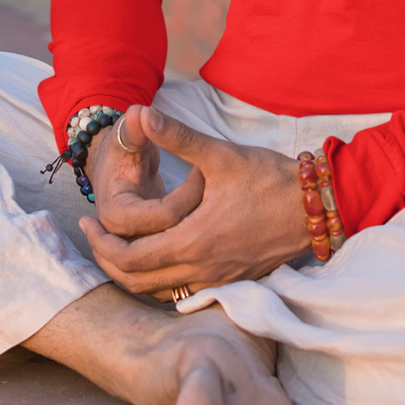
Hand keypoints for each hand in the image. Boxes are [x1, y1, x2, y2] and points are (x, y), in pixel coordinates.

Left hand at [81, 106, 310, 298]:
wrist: (318, 207)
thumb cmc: (271, 179)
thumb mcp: (220, 154)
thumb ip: (178, 136)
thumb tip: (142, 112)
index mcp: (194, 241)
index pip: (130, 258)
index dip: (101, 244)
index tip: (86, 224)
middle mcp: (202, 269)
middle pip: (137, 282)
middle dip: (108, 260)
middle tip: (93, 237)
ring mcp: (218, 279)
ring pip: (159, 292)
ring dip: (132, 274)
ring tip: (117, 247)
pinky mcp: (232, 280)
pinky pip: (182, 292)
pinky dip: (159, 282)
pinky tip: (157, 256)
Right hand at [86, 114, 203, 239]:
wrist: (113, 168)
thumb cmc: (122, 149)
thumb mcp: (128, 137)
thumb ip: (136, 128)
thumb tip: (140, 112)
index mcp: (116, 214)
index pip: (165, 214)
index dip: (190, 192)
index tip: (203, 170)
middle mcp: (123, 238)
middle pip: (175, 238)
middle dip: (199, 209)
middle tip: (211, 183)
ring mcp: (137, 248)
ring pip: (178, 250)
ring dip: (201, 224)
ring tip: (211, 196)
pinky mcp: (151, 251)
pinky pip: (178, 253)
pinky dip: (197, 234)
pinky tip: (208, 210)